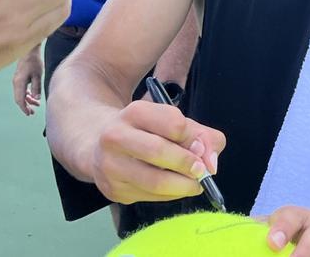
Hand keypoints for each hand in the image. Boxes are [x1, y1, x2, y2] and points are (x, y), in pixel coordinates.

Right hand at [13, 47, 43, 114]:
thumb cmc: (34, 62)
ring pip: (20, 94)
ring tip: (36, 105)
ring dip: (28, 100)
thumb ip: (36, 88)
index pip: (20, 99)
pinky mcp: (19, 78)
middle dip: (25, 106)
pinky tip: (33, 97)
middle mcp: (15, 83)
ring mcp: (16, 80)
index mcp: (19, 83)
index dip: (24, 108)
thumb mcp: (38, 75)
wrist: (29, 51)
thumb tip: (36, 99)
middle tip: (32, 113)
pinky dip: (27, 94)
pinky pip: (21, 90)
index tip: (29, 113)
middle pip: (19, 98)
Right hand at [92, 100, 224, 204]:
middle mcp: (116, 136)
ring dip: (182, 186)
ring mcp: (111, 165)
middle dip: (187, 164)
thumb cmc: (145, 132)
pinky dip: (170, 196)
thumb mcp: (171, 122)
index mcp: (135, 112)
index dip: (194, 138)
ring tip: (195, 184)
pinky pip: (149, 197)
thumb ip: (200, 135)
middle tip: (202, 171)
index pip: (173, 123)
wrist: (98, 144)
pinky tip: (175, 188)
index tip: (202, 149)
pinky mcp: (113, 189)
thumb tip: (210, 161)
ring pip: (154, 181)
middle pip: (159, 151)